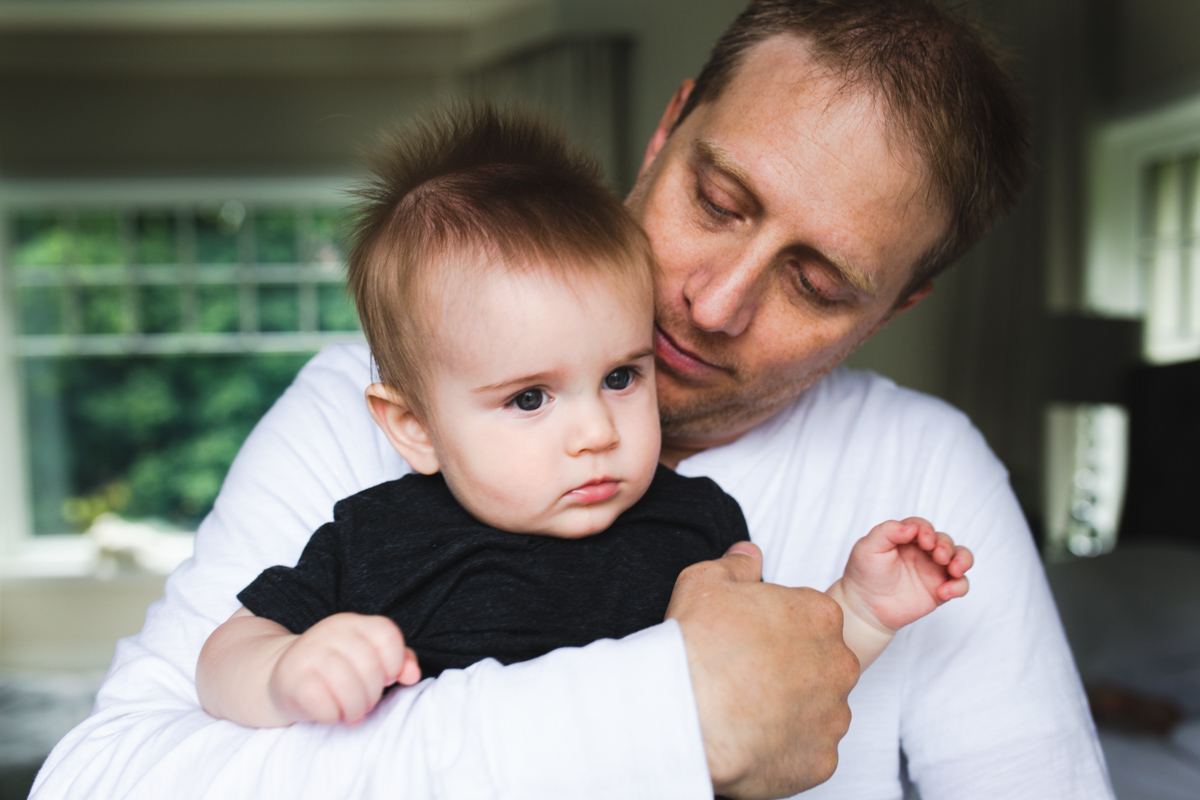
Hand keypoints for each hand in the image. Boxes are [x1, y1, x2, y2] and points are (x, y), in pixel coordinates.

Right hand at [268, 613, 420, 725]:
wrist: (282, 677)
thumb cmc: (336, 670)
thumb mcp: (368, 657)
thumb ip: (399, 660)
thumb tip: (412, 675)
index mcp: (353, 623)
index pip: (387, 635)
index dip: (394, 663)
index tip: (386, 678)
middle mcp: (330, 632)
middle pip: (370, 667)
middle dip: (374, 694)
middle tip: (366, 703)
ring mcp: (308, 653)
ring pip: (347, 687)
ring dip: (355, 709)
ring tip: (352, 713)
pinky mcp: (291, 679)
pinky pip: (323, 704)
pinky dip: (332, 716)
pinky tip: (330, 713)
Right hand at [666, 542, 856, 799]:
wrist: (685, 712)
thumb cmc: (697, 643)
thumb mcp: (706, 582)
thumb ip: (737, 564)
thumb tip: (750, 555)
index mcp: (820, 616)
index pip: (811, 618)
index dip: (778, 628)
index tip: (752, 640)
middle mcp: (839, 664)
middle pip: (822, 663)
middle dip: (792, 668)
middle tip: (749, 675)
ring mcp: (833, 715)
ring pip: (819, 708)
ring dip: (792, 708)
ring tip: (747, 710)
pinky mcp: (822, 759)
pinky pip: (810, 750)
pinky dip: (786, 746)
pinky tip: (753, 738)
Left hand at [840, 517, 972, 632]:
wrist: (864, 606)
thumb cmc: (864, 573)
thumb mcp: (868, 547)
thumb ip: (887, 532)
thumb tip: (912, 527)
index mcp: (906, 538)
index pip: (923, 527)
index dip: (927, 531)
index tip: (924, 540)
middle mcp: (923, 552)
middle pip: (945, 540)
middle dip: (946, 545)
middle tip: (939, 556)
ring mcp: (933, 571)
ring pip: (960, 558)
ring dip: (962, 560)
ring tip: (954, 569)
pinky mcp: (939, 590)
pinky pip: (960, 585)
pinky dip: (959, 586)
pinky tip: (944, 592)